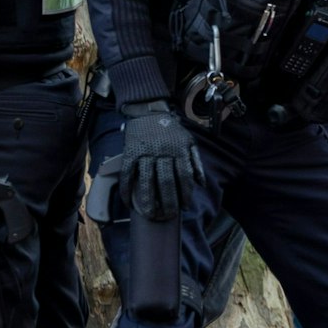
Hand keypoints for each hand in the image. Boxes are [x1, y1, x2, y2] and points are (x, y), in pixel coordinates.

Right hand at [120, 100, 201, 221]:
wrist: (148, 110)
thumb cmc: (171, 130)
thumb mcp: (189, 142)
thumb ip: (196, 162)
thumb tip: (200, 184)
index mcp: (179, 151)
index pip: (184, 177)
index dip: (185, 195)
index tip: (185, 207)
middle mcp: (162, 152)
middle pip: (166, 182)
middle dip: (168, 202)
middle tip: (168, 216)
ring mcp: (145, 152)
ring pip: (146, 180)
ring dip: (148, 200)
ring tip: (150, 214)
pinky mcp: (130, 152)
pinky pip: (128, 173)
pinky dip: (127, 189)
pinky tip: (128, 202)